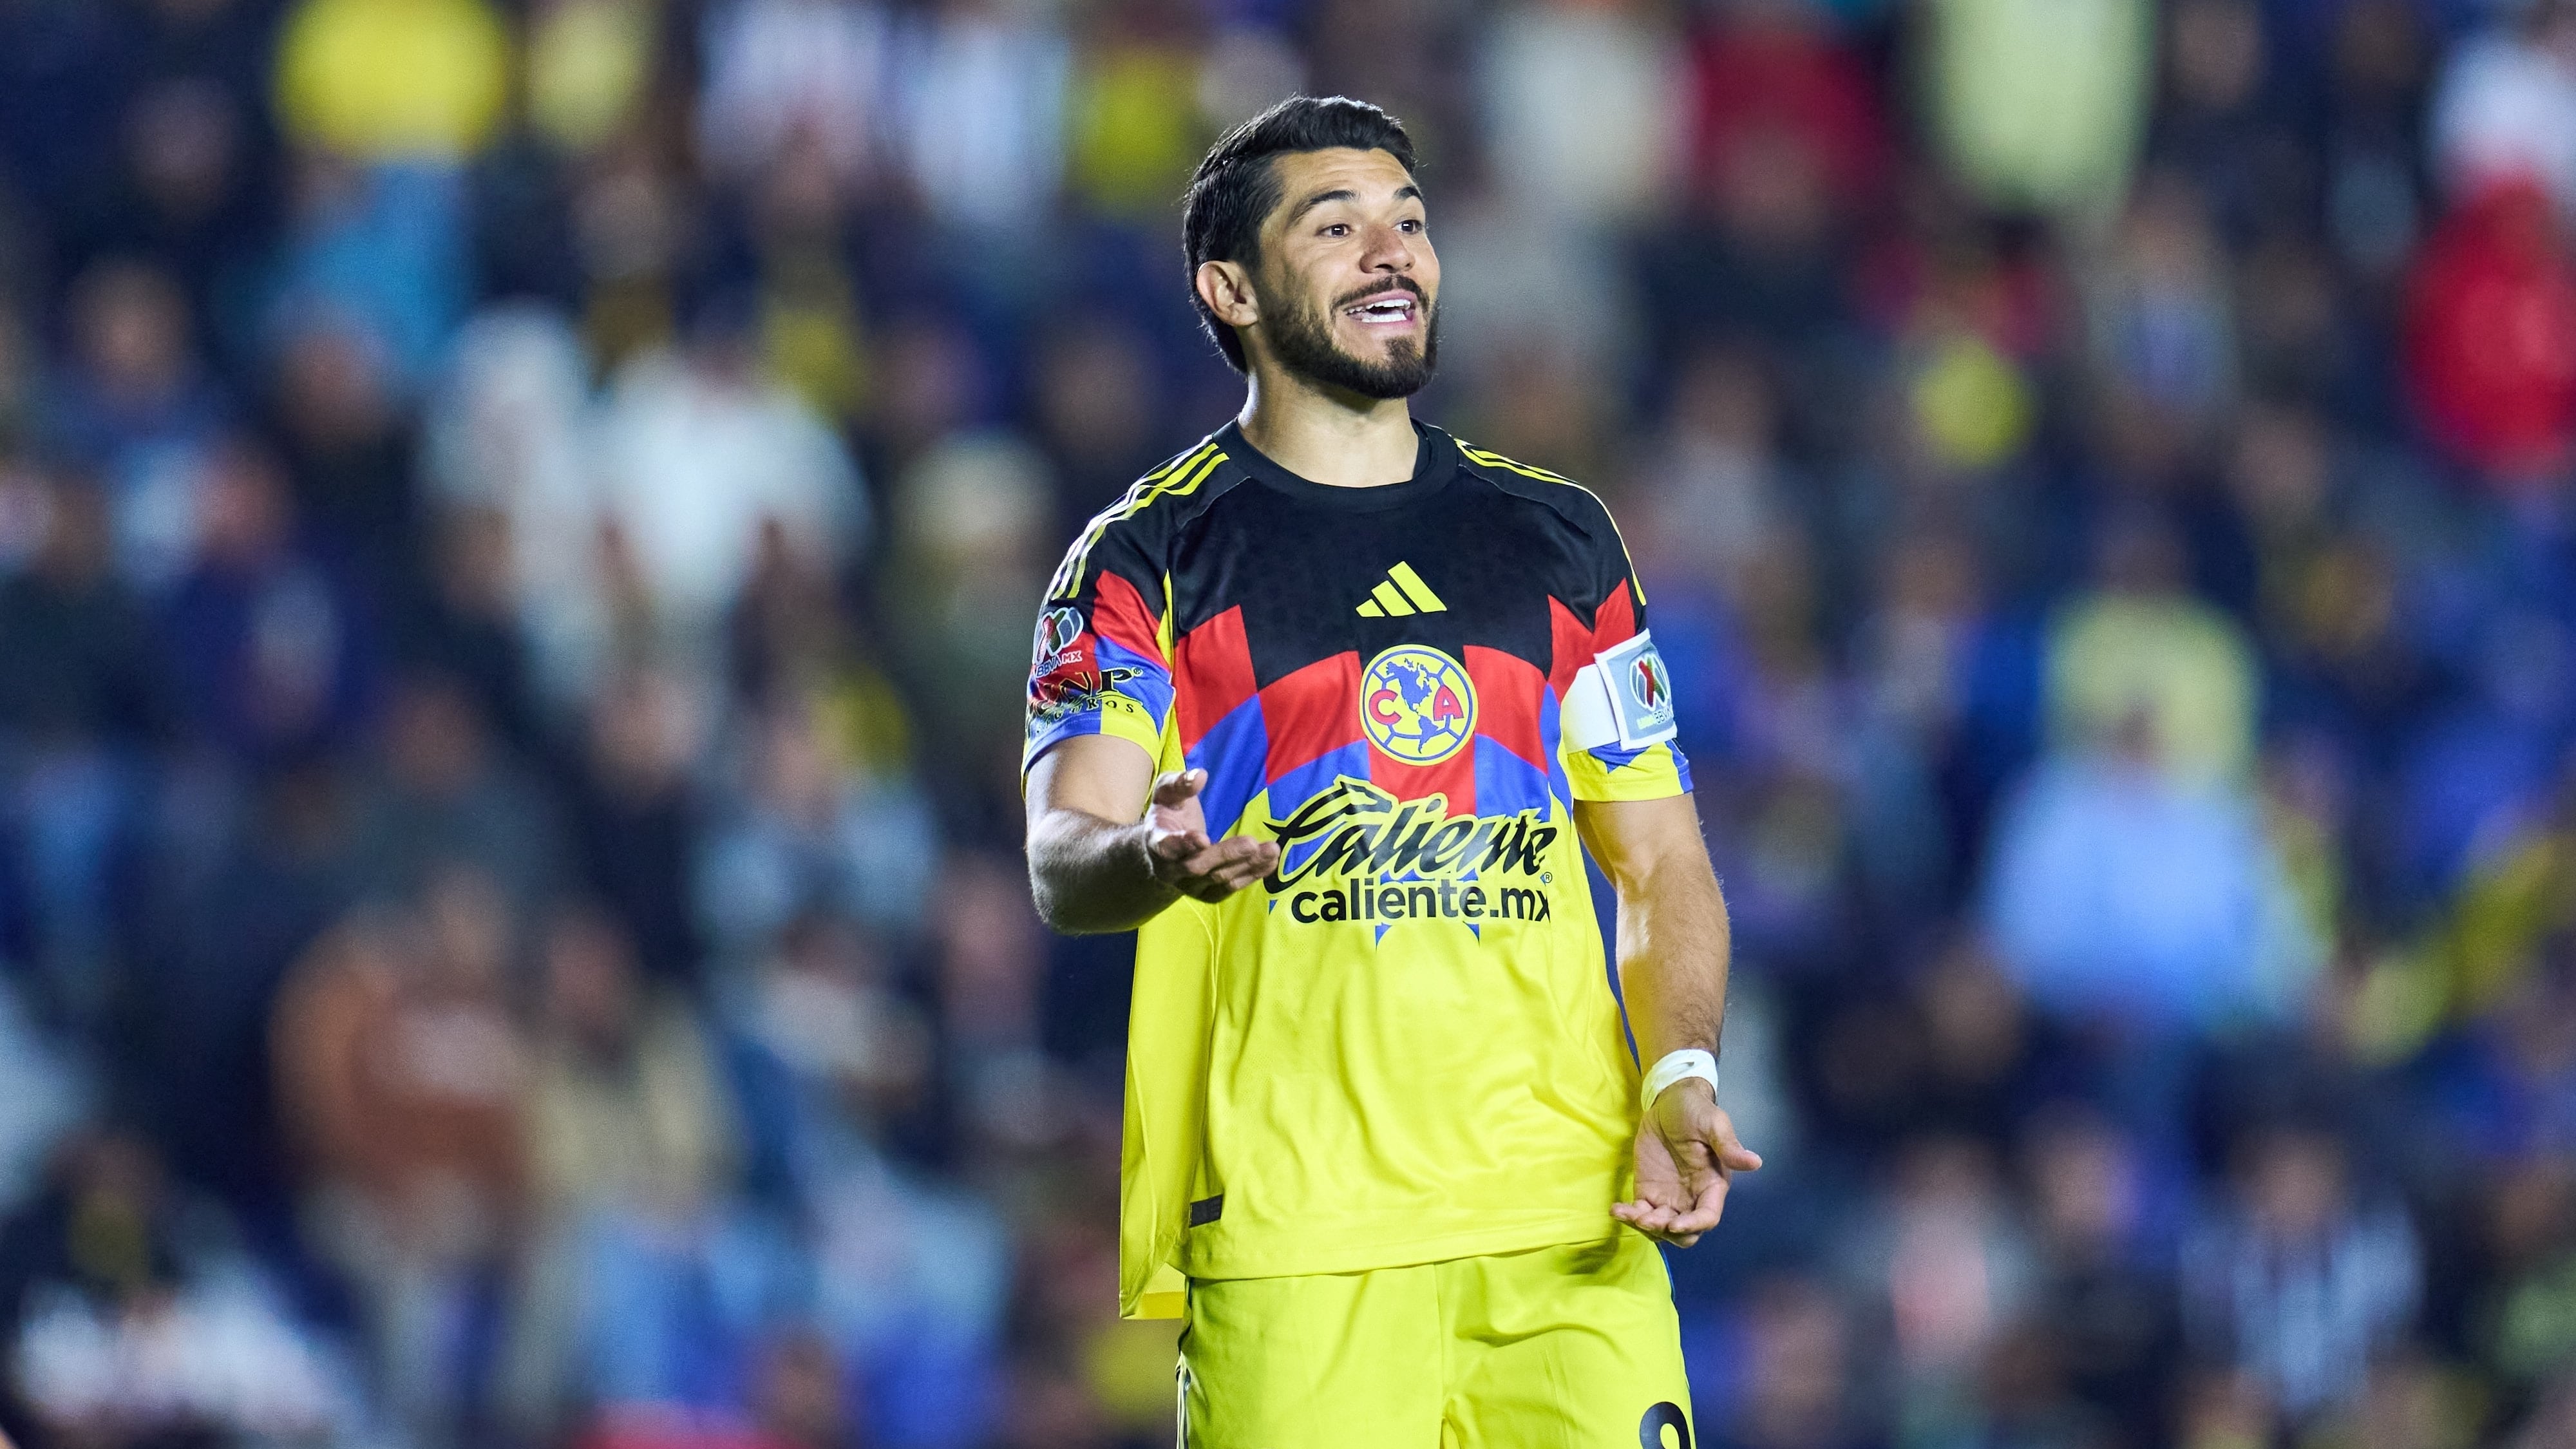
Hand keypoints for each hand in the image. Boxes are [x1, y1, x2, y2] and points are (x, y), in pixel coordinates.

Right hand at [1143, 769, 1278, 902]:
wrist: (1163, 849)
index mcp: (1157, 842)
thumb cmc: (1167, 813)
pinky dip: (1252, 875)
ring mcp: (1189, 886)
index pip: (1166, 847)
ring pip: (1219, 879)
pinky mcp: (1207, 894)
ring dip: (1247, 865)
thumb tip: (1200, 776)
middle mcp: (1170, 870)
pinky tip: (1270, 861)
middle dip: (1226, 854)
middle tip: (1251, 843)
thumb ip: (1180, 784)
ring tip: (1271, 849)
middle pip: (1197, 866)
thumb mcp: (1167, 793)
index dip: (1183, 844)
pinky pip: (1231, 888)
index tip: (1203, 838)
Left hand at [1613, 1078, 1760, 1247]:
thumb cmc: (1695, 1111)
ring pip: (1660, 1230)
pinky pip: (1639, 1214)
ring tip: (1627, 1212)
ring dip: (1645, 1228)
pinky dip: (1628, 1217)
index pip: (1707, 1217)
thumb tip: (1755, 1162)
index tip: (1673, 1224)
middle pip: (1684, 1234)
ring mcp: (1668, 1198)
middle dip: (1666, 1232)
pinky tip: (1616, 1209)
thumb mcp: (1713, 1124)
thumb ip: (1728, 1146)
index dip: (1692, 1225)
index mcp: (1712, 1186)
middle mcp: (1692, 1198)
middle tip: (1647, 1218)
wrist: (1668, 1101)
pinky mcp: (1647, 1192)